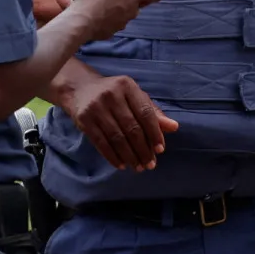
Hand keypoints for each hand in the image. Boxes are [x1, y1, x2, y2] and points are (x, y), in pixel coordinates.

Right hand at [53, 67, 179, 170]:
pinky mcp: (84, 120)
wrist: (80, 89)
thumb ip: (153, 112)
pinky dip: (113, 156)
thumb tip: (174, 127)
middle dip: (143, 149)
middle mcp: (111, 95)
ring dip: (130, 156)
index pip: (145, 112)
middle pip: (131, 127)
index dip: (154, 133)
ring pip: (117, 138)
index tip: (160, 150)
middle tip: (149, 164)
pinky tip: (121, 164)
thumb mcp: (134, 97)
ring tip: (138, 167)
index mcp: (128, 86)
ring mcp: (96, 107)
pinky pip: (101, 143)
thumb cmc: (114, 94)